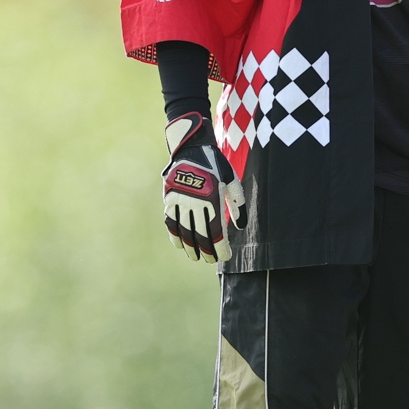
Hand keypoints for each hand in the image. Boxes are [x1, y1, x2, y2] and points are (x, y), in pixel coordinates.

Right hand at [162, 113, 245, 262]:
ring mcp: (180, 200)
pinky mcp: (169, 198)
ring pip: (184, 230)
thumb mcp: (232, 179)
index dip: (220, 246)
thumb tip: (240, 226)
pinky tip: (180, 245)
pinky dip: (174, 235)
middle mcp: (195, 201)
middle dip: (206, 250)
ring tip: (196, 257)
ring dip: (190, 246)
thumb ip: (238, 203)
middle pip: (200, 233)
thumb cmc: (216, 165)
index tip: (225, 256)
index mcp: (212, 197)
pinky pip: (170, 221)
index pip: (216, 229)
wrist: (192, 147)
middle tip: (210, 261)